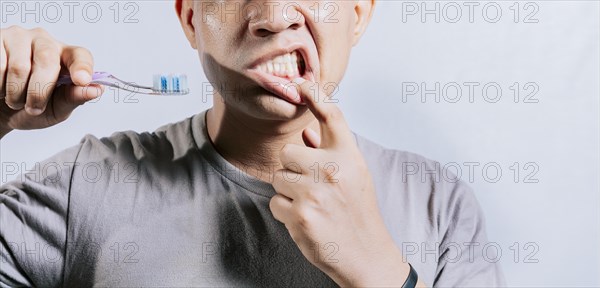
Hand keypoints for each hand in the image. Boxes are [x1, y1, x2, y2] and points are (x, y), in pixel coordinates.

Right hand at [0, 26, 103, 137]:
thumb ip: (74, 98)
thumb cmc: (31, 108)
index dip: (82, 67)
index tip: (82, 80)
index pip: (80, 55)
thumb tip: (96, 90)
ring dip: (15, 93)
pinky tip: (1, 86)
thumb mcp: (56, 109)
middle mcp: (44, 41)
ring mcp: (18, 37)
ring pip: (19, 67)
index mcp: (65, 56)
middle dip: (39, 92)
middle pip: (47, 60)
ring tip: (14, 99)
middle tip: (33, 108)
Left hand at [269, 78, 419, 285]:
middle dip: (292, 167)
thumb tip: (307, 132)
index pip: (331, 115)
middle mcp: (332, 169)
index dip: (314, 94)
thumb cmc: (357, 211)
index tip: (300, 83)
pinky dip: (285, 212)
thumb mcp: (354, 175)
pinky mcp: (299, 215)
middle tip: (310, 185)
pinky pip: (275, 202)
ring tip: (311, 204)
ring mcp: (314, 192)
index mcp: (349, 156)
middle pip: (288, 151)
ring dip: (288, 191)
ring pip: (278, 177)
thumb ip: (330, 151)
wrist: (365, 254)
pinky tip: (305, 219)